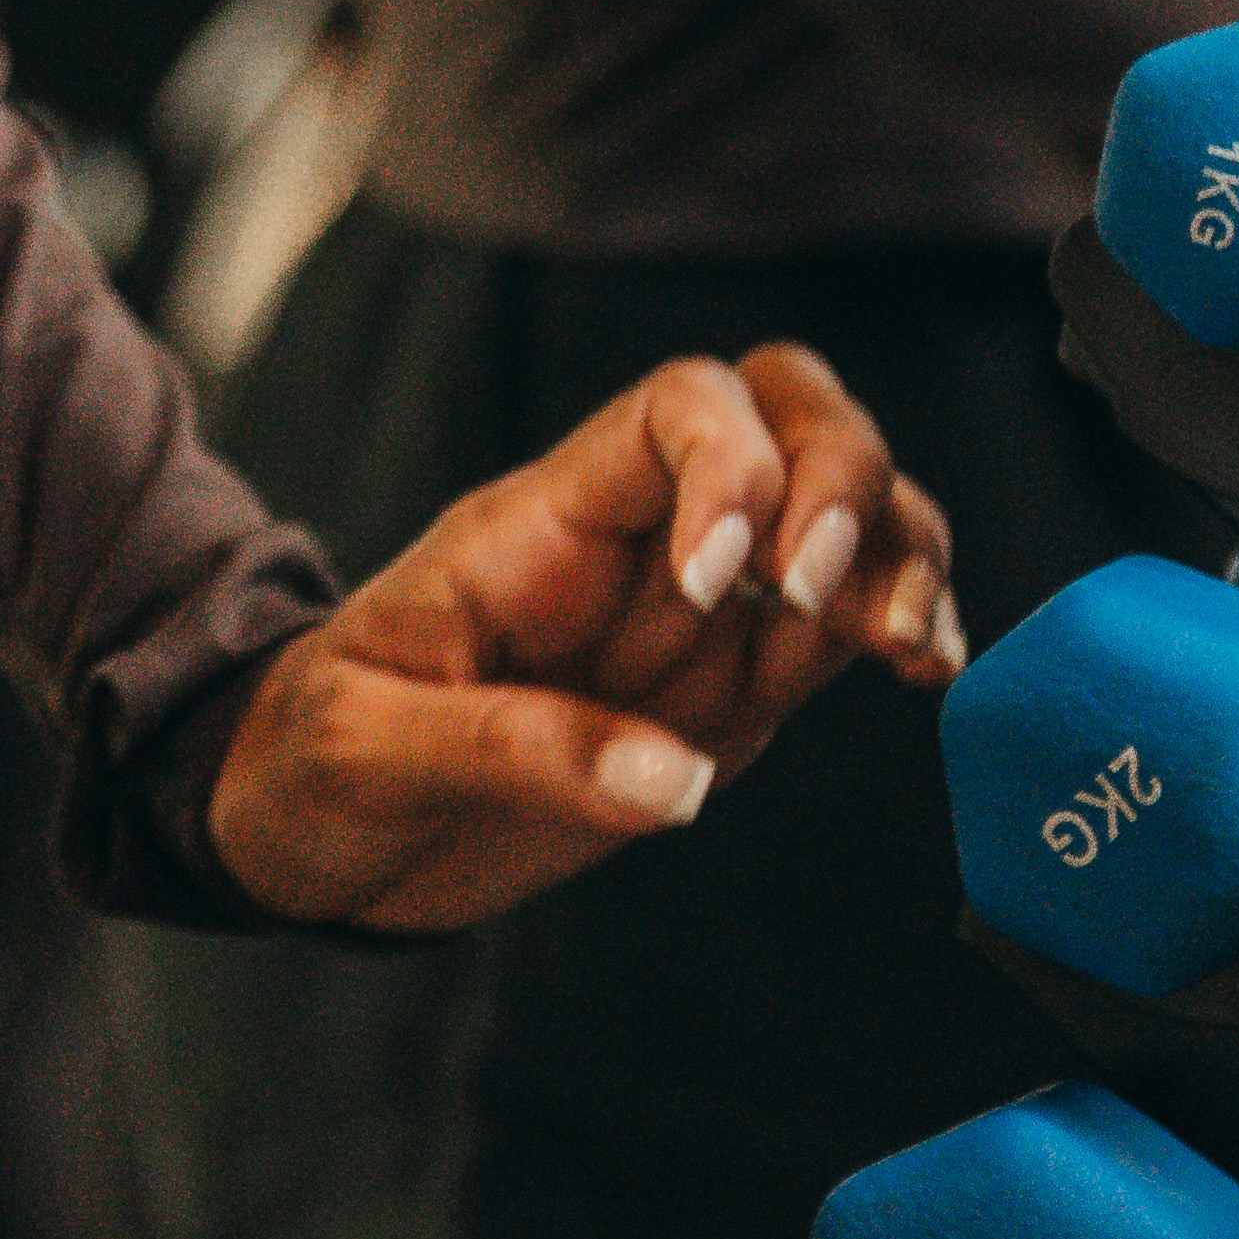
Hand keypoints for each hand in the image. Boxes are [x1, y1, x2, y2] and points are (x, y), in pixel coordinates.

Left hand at [201, 343, 960, 930]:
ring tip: (906, 648)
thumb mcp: (365, 751)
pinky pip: (845, 622)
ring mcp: (698, 610)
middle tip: (830, 603)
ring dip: (900, 552)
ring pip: (845, 509)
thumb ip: (514, 752)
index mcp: (543, 521)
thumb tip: (678, 783)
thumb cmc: (312, 764)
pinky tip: (929, 671)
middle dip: (844, 483)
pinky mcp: (732, 689)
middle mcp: (640, 540)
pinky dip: (908, 625)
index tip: (720, 587)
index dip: (731, 467)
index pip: (677, 407)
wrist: (309, 831)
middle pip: (789, 415)